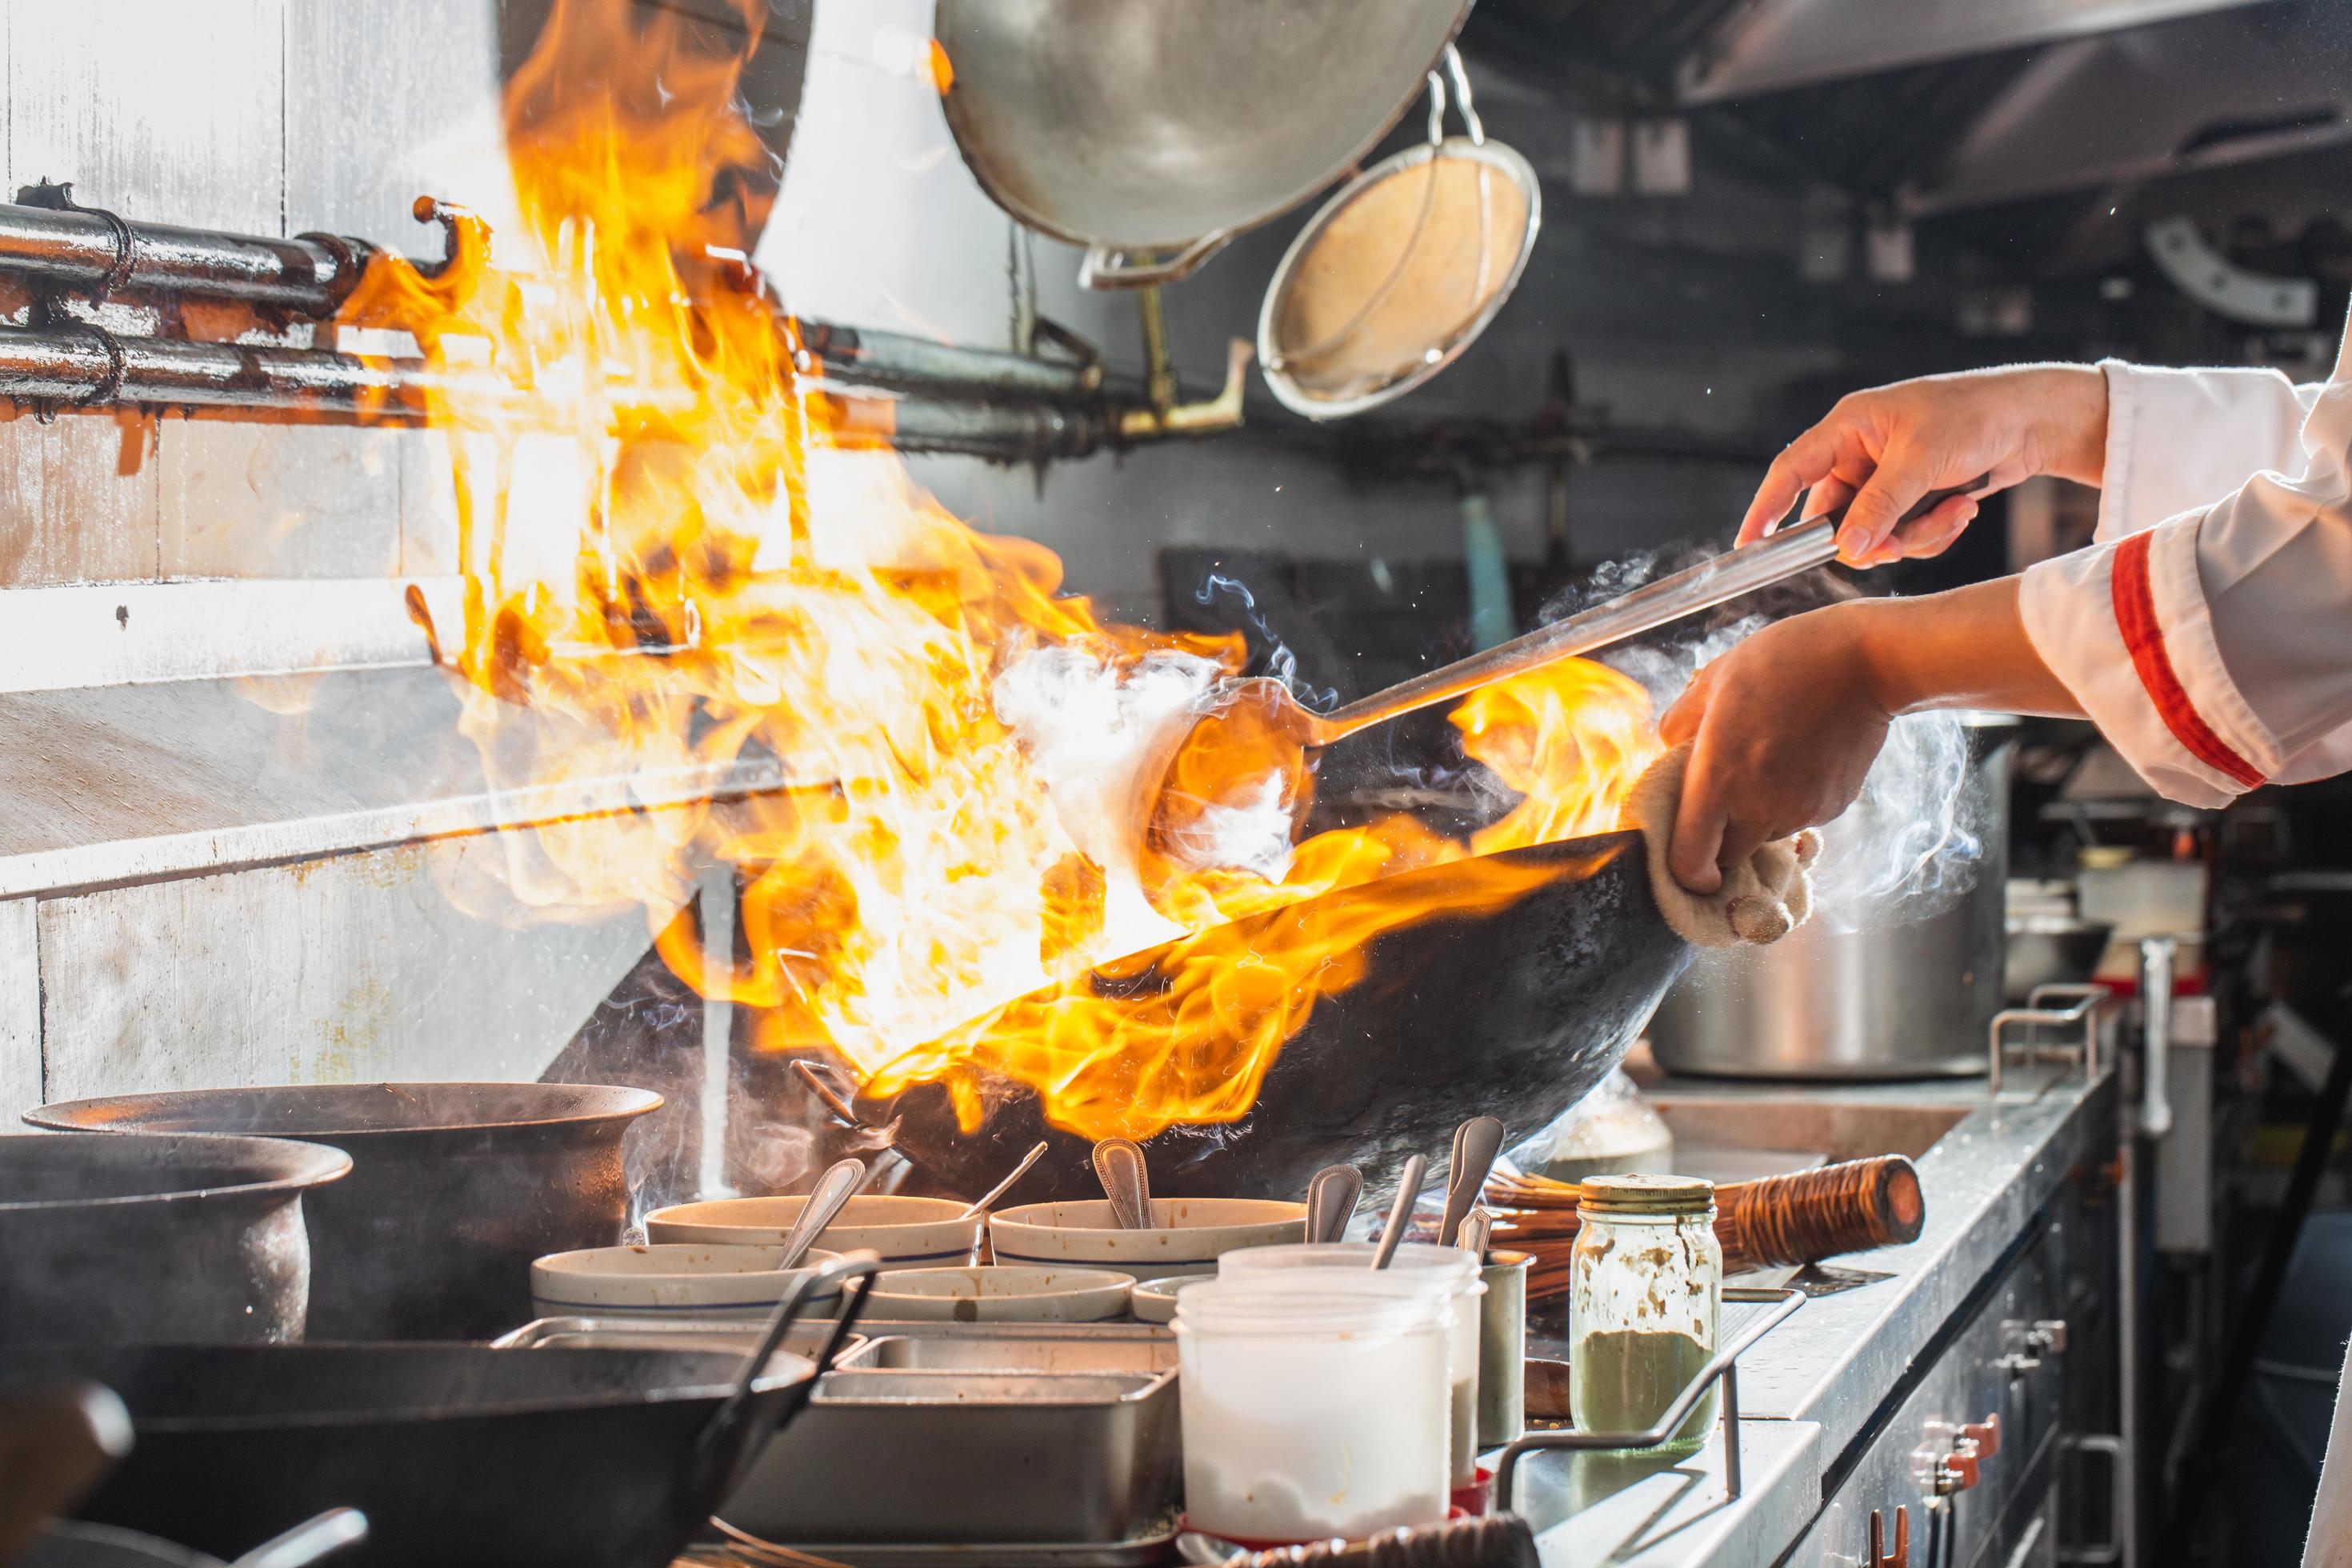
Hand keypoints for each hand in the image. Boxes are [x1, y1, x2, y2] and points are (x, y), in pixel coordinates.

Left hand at [1657, 580, 2077, 892]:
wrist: (1865, 662)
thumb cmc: (1783, 663)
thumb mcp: (1712, 680)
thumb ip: (1680, 724)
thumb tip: (1670, 753)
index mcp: (1718, 778)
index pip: (1689, 860)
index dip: (1684, 872)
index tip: (1688, 864)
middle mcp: (1758, 806)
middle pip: (1729, 856)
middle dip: (1720, 839)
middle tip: (1720, 798)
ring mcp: (1800, 811)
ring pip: (1764, 836)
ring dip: (1755, 816)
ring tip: (1764, 761)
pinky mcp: (1833, 807)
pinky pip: (1798, 819)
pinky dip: (1789, 802)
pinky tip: (1795, 758)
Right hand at [1739, 364, 2107, 566]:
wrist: (2036, 421)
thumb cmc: (1977, 416)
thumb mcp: (1923, 460)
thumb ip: (1879, 506)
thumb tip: (1845, 547)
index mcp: (1850, 427)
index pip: (1791, 470)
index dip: (1766, 508)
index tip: (1748, 546)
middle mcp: (1861, 453)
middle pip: (1835, 516)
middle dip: (1872, 536)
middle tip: (1898, 544)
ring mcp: (1887, 479)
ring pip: (1872, 533)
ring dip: (1914, 534)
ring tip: (1954, 512)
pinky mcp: (1913, 498)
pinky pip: (1903, 535)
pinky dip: (1932, 533)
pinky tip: (1962, 511)